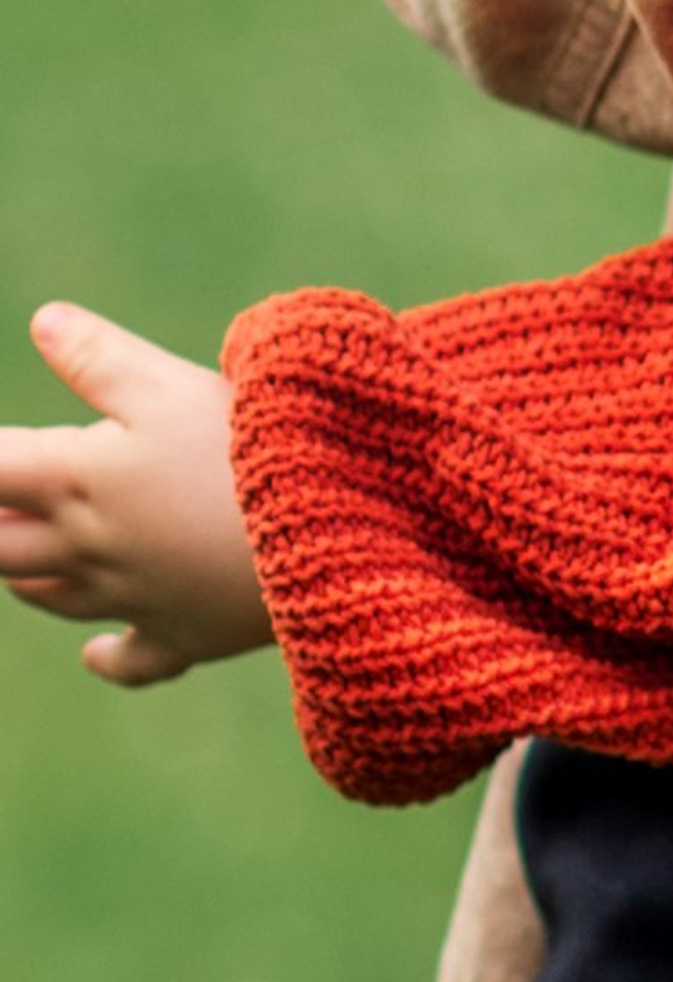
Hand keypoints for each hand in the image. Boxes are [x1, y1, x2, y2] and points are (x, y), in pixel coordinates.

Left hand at [0, 303, 271, 686]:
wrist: (331, 536)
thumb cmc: (250, 450)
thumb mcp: (171, 384)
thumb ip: (100, 357)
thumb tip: (44, 321)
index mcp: (76, 477)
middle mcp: (90, 545)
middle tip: (10, 499)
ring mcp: (134, 597)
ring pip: (48, 595)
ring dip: (24, 573)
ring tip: (24, 550)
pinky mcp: (186, 635)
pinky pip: (132, 660)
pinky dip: (107, 657)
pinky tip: (94, 653)